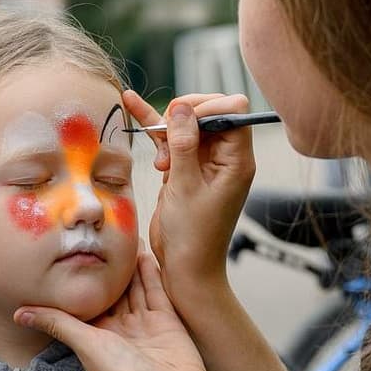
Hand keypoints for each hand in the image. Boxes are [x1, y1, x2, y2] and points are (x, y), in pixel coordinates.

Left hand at [18, 252, 214, 370]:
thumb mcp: (86, 345)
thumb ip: (57, 323)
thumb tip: (17, 313)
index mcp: (97, 335)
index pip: (86, 303)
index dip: (79, 281)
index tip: (71, 252)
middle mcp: (120, 329)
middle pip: (112, 293)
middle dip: (106, 269)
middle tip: (98, 236)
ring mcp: (145, 325)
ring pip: (135, 289)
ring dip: (129, 266)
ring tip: (122, 237)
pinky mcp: (168, 321)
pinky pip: (156, 292)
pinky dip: (151, 273)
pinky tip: (144, 253)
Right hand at [122, 89, 253, 305]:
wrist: (185, 268)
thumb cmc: (192, 236)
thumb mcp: (185, 187)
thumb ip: (183, 145)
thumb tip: (183, 108)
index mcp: (238, 160)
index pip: (233, 110)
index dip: (207, 108)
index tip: (182, 123)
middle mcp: (226, 158)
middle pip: (208, 113)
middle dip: (183, 119)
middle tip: (166, 140)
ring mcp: (205, 162)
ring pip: (186, 125)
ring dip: (167, 134)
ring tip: (160, 163)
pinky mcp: (186, 169)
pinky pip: (172, 140)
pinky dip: (155, 128)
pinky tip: (132, 103)